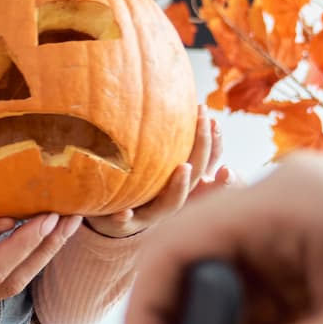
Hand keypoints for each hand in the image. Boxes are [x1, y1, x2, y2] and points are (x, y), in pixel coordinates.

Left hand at [87, 109, 223, 238]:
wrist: (107, 218)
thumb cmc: (134, 183)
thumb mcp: (150, 160)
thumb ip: (161, 135)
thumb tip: (171, 98)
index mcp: (179, 181)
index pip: (205, 160)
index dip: (215, 142)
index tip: (215, 119)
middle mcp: (171, 198)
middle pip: (195, 178)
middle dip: (203, 152)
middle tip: (207, 124)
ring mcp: (150, 214)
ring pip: (171, 204)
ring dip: (178, 187)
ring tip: (183, 168)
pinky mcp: (124, 225)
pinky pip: (126, 223)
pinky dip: (126, 217)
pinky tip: (123, 212)